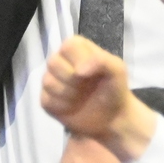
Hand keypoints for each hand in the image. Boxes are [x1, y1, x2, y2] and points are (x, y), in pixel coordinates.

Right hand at [42, 36, 155, 160]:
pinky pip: (46, 100)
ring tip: (81, 98)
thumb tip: (78, 70)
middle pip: (53, 62)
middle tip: (86, 87)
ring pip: (48, 81)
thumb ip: (101, 61)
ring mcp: (52, 79)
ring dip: (68, 94)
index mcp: (77, 48)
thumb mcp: (117, 70)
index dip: (78, 61)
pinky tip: (73, 107)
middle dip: (72, 80)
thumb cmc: (114, 89)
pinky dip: (62, 107)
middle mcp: (61, 60)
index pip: (68, 46)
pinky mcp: (47, 99)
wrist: (111, 118)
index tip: (89, 75)